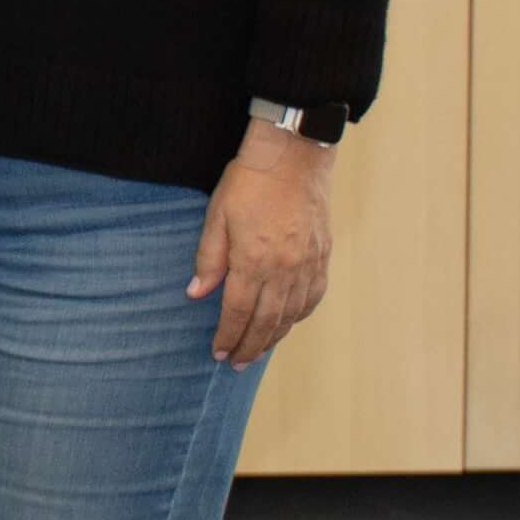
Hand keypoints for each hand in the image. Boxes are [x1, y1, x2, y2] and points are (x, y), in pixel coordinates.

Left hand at [191, 123, 335, 365]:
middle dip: (250, 345)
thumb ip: (208, 258)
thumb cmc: (249, 181)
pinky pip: (314, 295)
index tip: (218, 352)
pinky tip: (289, 321)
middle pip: (267, 320)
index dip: (228, 335)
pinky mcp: (323, 254)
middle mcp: (285, 269)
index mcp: (254, 260)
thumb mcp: (216, 216)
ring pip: (292, 313)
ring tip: (259, 350)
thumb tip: (196, 294)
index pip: (239, 311)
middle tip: (236, 364)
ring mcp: (308, 263)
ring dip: (275, 336)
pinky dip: (301, 314)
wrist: (294, 155)